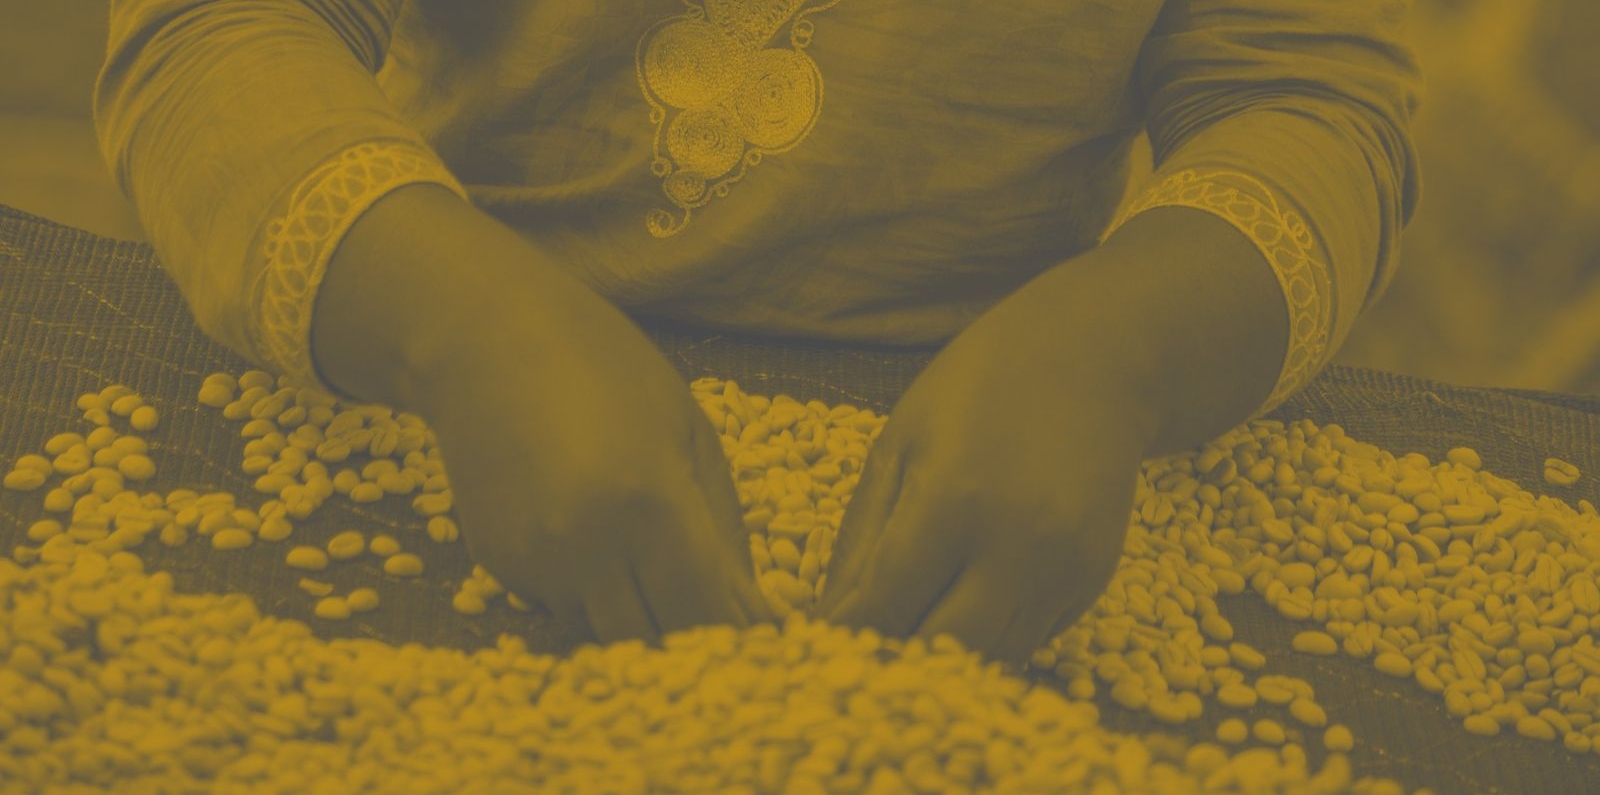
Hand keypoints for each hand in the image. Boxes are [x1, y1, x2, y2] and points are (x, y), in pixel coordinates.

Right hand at [313, 184, 772, 646]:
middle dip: (692, 636)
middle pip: (656, 640)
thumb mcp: (690, 432)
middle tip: (713, 605)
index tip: (762, 633)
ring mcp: (535, 560)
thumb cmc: (606, 366)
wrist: (485, 340)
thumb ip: (724, 530)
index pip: (707, 612)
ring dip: (640, 618)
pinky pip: (563, 606)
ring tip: (653, 560)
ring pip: (606, 633)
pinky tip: (593, 533)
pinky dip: (593, 593)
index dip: (740, 633)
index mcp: (647, 502)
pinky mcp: (498, 565)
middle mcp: (585, 544)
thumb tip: (752, 610)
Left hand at [815, 285, 1156, 667]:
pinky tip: (963, 600)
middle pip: (938, 652)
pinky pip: (1027, 640)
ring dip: (940, 656)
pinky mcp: (1091, 581)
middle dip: (890, 659)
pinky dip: (987, 637)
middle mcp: (1015, 545)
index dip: (843, 636)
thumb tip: (830, 620)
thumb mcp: (899, 444)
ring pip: (987, 658)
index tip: (815, 645)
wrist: (1095, 360)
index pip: (883, 608)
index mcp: (952, 500)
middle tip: (858, 651)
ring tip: (906, 628)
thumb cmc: (979, 388)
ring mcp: (1062, 569)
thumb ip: (862, 539)